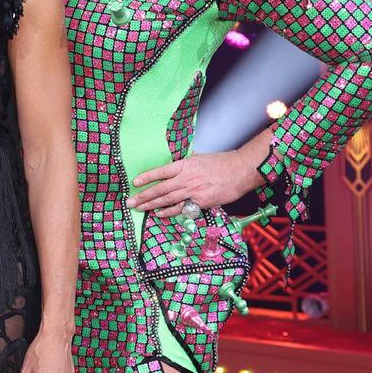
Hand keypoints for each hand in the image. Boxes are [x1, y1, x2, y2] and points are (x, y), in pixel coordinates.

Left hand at [127, 149, 265, 216]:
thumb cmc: (221, 163)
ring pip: (168, 200)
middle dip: (144, 196)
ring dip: (152, 205)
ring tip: (139, 209)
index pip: (161, 171)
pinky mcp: (202, 202)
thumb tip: (175, 166)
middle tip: (130, 202)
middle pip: (161, 189)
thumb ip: (186, 164)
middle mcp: (187, 178)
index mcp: (185, 165)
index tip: (134, 182)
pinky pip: (182, 209)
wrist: (240, 171)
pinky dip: (169, 212)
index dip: (147, 177)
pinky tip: (159, 214)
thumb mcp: (200, 158)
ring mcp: (194, 191)